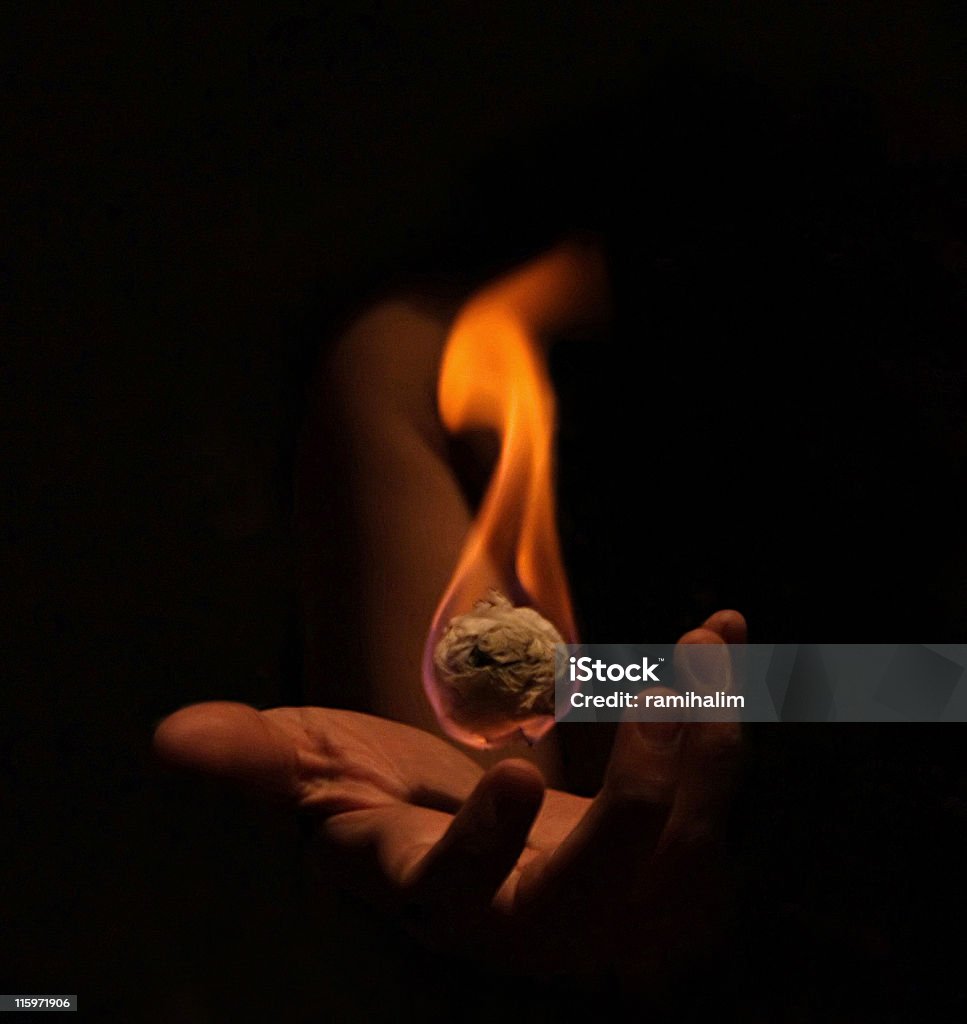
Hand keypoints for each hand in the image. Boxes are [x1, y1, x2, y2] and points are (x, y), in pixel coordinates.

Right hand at [153, 610, 744, 986]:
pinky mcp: (663, 857)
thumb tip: (168, 737)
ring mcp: (608, 895)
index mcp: (437, 891)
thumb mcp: (323, 770)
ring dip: (706, 748)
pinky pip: (715, 801)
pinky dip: (728, 720)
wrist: (478, 817)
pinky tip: (720, 633)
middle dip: (641, 796)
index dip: (484, 849)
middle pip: (600, 894)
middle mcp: (530, 915)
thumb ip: (256, 760)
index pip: (457, 894)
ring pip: (685, 852)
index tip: (515, 773)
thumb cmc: (391, 796)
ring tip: (705, 648)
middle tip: (667, 691)